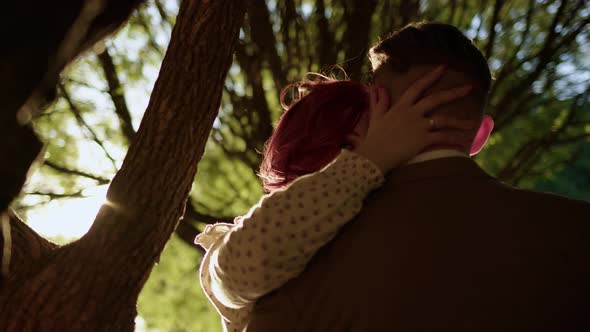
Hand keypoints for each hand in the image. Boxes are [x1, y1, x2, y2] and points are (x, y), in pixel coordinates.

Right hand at [353, 65, 478, 173]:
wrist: (373, 156)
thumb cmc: (373, 138)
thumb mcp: (376, 117)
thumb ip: (379, 101)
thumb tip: (376, 87)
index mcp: (401, 106)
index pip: (418, 86)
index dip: (431, 76)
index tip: (444, 67)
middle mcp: (412, 113)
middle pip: (437, 98)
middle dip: (455, 92)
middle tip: (471, 87)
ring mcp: (418, 126)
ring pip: (444, 120)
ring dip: (460, 121)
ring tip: (474, 123)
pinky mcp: (422, 140)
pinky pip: (442, 138)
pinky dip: (454, 140)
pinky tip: (465, 142)